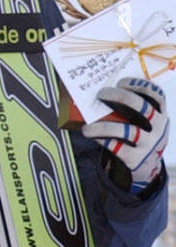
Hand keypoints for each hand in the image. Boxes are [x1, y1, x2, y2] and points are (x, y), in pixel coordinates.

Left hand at [82, 78, 167, 194]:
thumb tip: (98, 93)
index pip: (155, 94)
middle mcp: (159, 127)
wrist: (146, 164)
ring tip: (86, 126)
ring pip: (127, 130)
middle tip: (100, 94)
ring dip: (103, 126)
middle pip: (142, 107)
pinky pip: (117, 147)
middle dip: (119, 97)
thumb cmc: (137, 134)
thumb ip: (128, 109)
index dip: (138, 85)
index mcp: (160, 113)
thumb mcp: (142, 121)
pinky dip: (102, 139)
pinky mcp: (137, 158)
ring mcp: (150, 143)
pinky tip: (91, 135)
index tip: (120, 82)